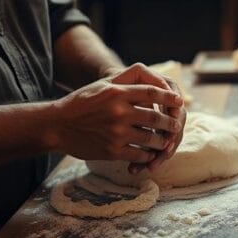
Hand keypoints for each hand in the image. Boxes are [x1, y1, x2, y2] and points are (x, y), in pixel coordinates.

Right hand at [49, 63, 183, 165]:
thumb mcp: (102, 85)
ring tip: (165, 142)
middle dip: (169, 124)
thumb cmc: (81, 102)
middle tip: (175, 126)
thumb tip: (153, 84)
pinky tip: (149, 154)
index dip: (169, 98)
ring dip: (161, 142)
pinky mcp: (112, 151)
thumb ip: (126, 82)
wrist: (57, 125)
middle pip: (155, 117)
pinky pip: (139, 154)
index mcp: (117, 92)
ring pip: (150, 138)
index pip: (152, 93)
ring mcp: (116, 132)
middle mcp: (118, 111)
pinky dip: (148, 155)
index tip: (179, 102)